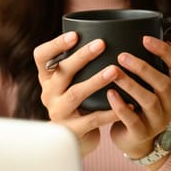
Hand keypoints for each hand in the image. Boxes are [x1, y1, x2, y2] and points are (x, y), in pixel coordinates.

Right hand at [33, 31, 119, 155]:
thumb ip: (80, 63)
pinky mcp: (72, 130)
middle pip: (62, 72)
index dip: (56, 45)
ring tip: (114, 70)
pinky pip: (93, 119)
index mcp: (48, 77)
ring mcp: (59, 112)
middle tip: (101, 44)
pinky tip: (129, 102)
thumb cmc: (79, 101)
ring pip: (76, 94)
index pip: (41, 56)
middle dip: (81, 57)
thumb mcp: (71, 82)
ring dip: (95, 81)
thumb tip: (110, 31)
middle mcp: (49, 93)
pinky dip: (111, 110)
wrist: (74, 139)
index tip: (75, 35)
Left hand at [106, 36, 170, 168]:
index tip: (145, 38)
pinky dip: (120, 106)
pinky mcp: (142, 134)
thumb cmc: (142, 103)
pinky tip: (109, 94)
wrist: (136, 139)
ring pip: (149, 101)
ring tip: (113, 72)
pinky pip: (132, 120)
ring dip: (130, 84)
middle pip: (164, 83)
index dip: (164, 51)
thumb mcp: (153, 85)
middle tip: (122, 55)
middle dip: (143, 67)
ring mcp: (159, 122)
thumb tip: (148, 30)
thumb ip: (154, 64)